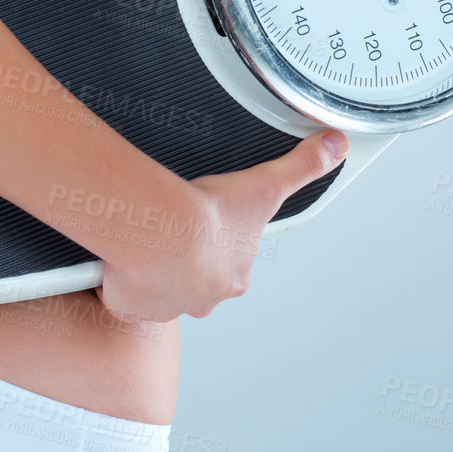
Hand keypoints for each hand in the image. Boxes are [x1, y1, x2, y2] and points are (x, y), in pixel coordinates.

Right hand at [95, 128, 348, 324]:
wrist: (165, 233)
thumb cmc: (210, 217)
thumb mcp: (268, 184)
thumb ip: (303, 164)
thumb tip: (335, 146)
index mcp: (232, 273)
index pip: (228, 262)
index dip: (216, 243)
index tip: (204, 225)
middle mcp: (203, 295)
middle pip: (194, 278)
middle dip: (182, 258)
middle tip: (170, 229)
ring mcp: (167, 303)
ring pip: (159, 288)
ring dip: (151, 270)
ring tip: (142, 243)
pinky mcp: (132, 305)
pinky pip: (124, 297)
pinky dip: (118, 281)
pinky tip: (117, 259)